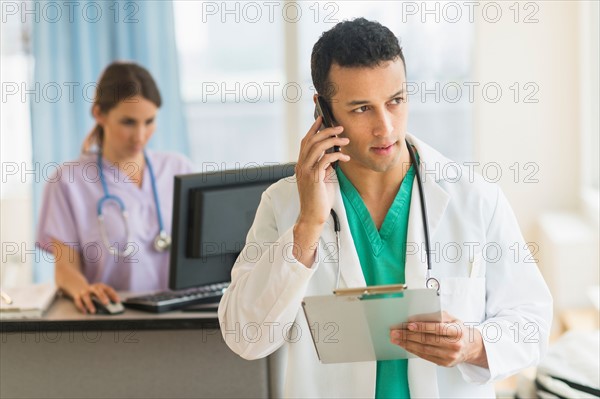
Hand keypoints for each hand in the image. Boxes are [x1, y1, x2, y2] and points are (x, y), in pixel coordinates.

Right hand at [73, 283, 119, 313]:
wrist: (79, 286)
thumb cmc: (94, 292)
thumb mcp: (100, 292)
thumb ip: (107, 297)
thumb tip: (114, 306)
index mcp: (100, 286)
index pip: (108, 289)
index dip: (113, 295)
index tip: (117, 301)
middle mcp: (92, 288)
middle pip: (97, 291)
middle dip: (102, 297)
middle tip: (106, 303)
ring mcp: (84, 291)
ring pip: (86, 297)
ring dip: (90, 304)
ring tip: (93, 311)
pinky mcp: (77, 296)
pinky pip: (78, 301)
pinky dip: (81, 307)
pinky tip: (85, 312)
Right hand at [293, 117, 349, 265]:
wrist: (312, 216)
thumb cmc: (318, 199)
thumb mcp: (321, 178)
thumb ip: (323, 166)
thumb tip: (332, 155)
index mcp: (301, 164)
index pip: (305, 141)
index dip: (313, 129)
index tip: (322, 119)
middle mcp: (301, 165)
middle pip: (310, 140)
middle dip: (325, 130)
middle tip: (339, 127)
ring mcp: (306, 171)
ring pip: (317, 147)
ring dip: (333, 140)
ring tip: (345, 139)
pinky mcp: (314, 177)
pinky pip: (325, 160)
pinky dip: (336, 155)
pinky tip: (346, 157)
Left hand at [390, 311, 488, 367]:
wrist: (470, 347)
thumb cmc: (458, 330)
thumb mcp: (452, 319)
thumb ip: (436, 316)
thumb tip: (416, 317)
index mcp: (457, 331)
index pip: (437, 329)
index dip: (422, 327)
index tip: (408, 324)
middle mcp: (454, 345)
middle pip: (427, 340)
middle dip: (408, 335)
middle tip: (395, 332)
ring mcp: (449, 356)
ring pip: (424, 349)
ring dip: (407, 343)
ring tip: (396, 338)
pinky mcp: (444, 363)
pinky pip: (425, 356)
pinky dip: (413, 350)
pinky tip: (405, 345)